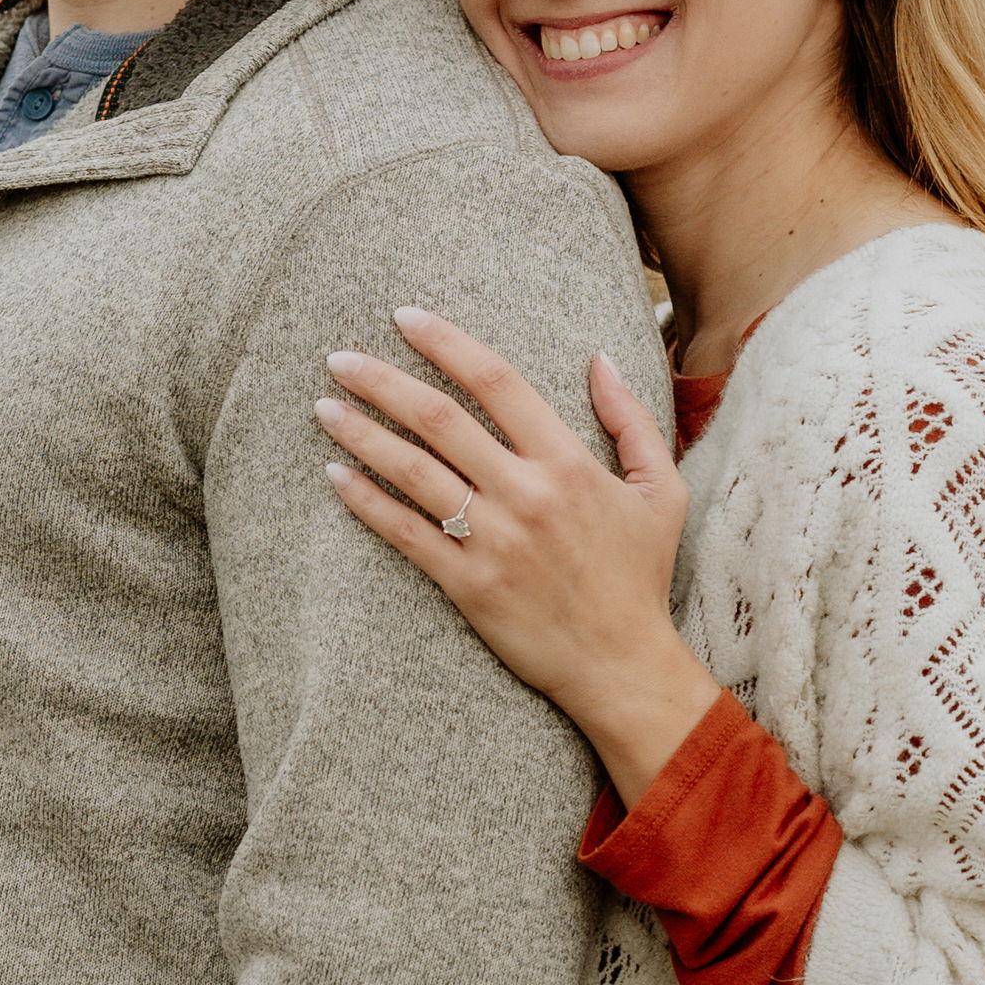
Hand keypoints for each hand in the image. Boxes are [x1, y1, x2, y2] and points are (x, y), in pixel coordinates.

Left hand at [314, 306, 706, 757]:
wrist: (623, 666)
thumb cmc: (640, 576)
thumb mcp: (660, 491)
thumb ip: (631, 420)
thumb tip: (599, 359)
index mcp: (567, 462)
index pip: (495, 381)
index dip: (445, 343)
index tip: (404, 318)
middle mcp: (525, 493)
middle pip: (439, 419)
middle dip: (381, 381)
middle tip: (339, 358)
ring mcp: (493, 541)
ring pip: (412, 471)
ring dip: (362, 434)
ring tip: (324, 407)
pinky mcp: (468, 585)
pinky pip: (405, 534)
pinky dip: (366, 501)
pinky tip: (335, 474)